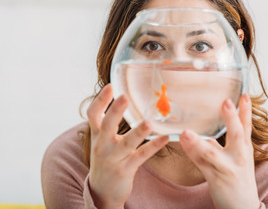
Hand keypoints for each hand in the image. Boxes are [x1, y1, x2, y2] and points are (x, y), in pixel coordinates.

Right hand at [87, 84, 168, 208]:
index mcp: (97, 135)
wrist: (102, 189)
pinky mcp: (125, 169)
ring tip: (148, 122)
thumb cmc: (106, 158)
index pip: (93, 114)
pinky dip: (153, 147)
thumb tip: (120, 97)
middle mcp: (102, 145)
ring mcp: (113, 158)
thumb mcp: (101, 139)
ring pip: (126, 144)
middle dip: (115, 111)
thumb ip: (108, 122)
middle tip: (125, 97)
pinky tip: (165, 138)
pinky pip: (141, 156)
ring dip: (137, 133)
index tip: (111, 86)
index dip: (100, 100)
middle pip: (107, 126)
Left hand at [179, 94, 260, 208]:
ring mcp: (228, 169)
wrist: (243, 207)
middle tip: (226, 102)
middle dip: (232, 118)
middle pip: (237, 135)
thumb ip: (223, 143)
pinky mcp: (217, 179)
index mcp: (245, 149)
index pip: (247, 127)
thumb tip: (207, 128)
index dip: (246, 110)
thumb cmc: (237, 178)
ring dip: (199, 142)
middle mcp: (239, 157)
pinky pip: (201, 164)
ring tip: (186, 132)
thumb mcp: (237, 158)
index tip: (245, 94)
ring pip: (212, 153)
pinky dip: (191, 152)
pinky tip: (182, 142)